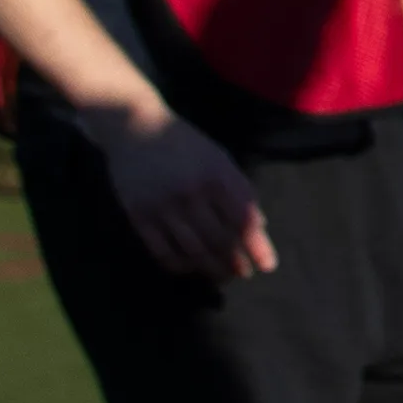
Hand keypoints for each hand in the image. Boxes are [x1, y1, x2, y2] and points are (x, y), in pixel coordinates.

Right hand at [101, 111, 276, 282]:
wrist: (134, 127)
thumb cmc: (185, 143)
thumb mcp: (219, 158)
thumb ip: (239, 189)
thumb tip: (258, 226)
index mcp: (217, 176)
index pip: (244, 220)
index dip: (257, 247)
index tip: (268, 265)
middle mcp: (191, 193)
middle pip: (219, 240)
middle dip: (235, 262)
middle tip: (243, 274)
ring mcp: (163, 206)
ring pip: (192, 250)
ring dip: (210, 268)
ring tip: (222, 275)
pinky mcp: (138, 216)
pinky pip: (161, 251)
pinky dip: (178, 265)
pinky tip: (189, 268)